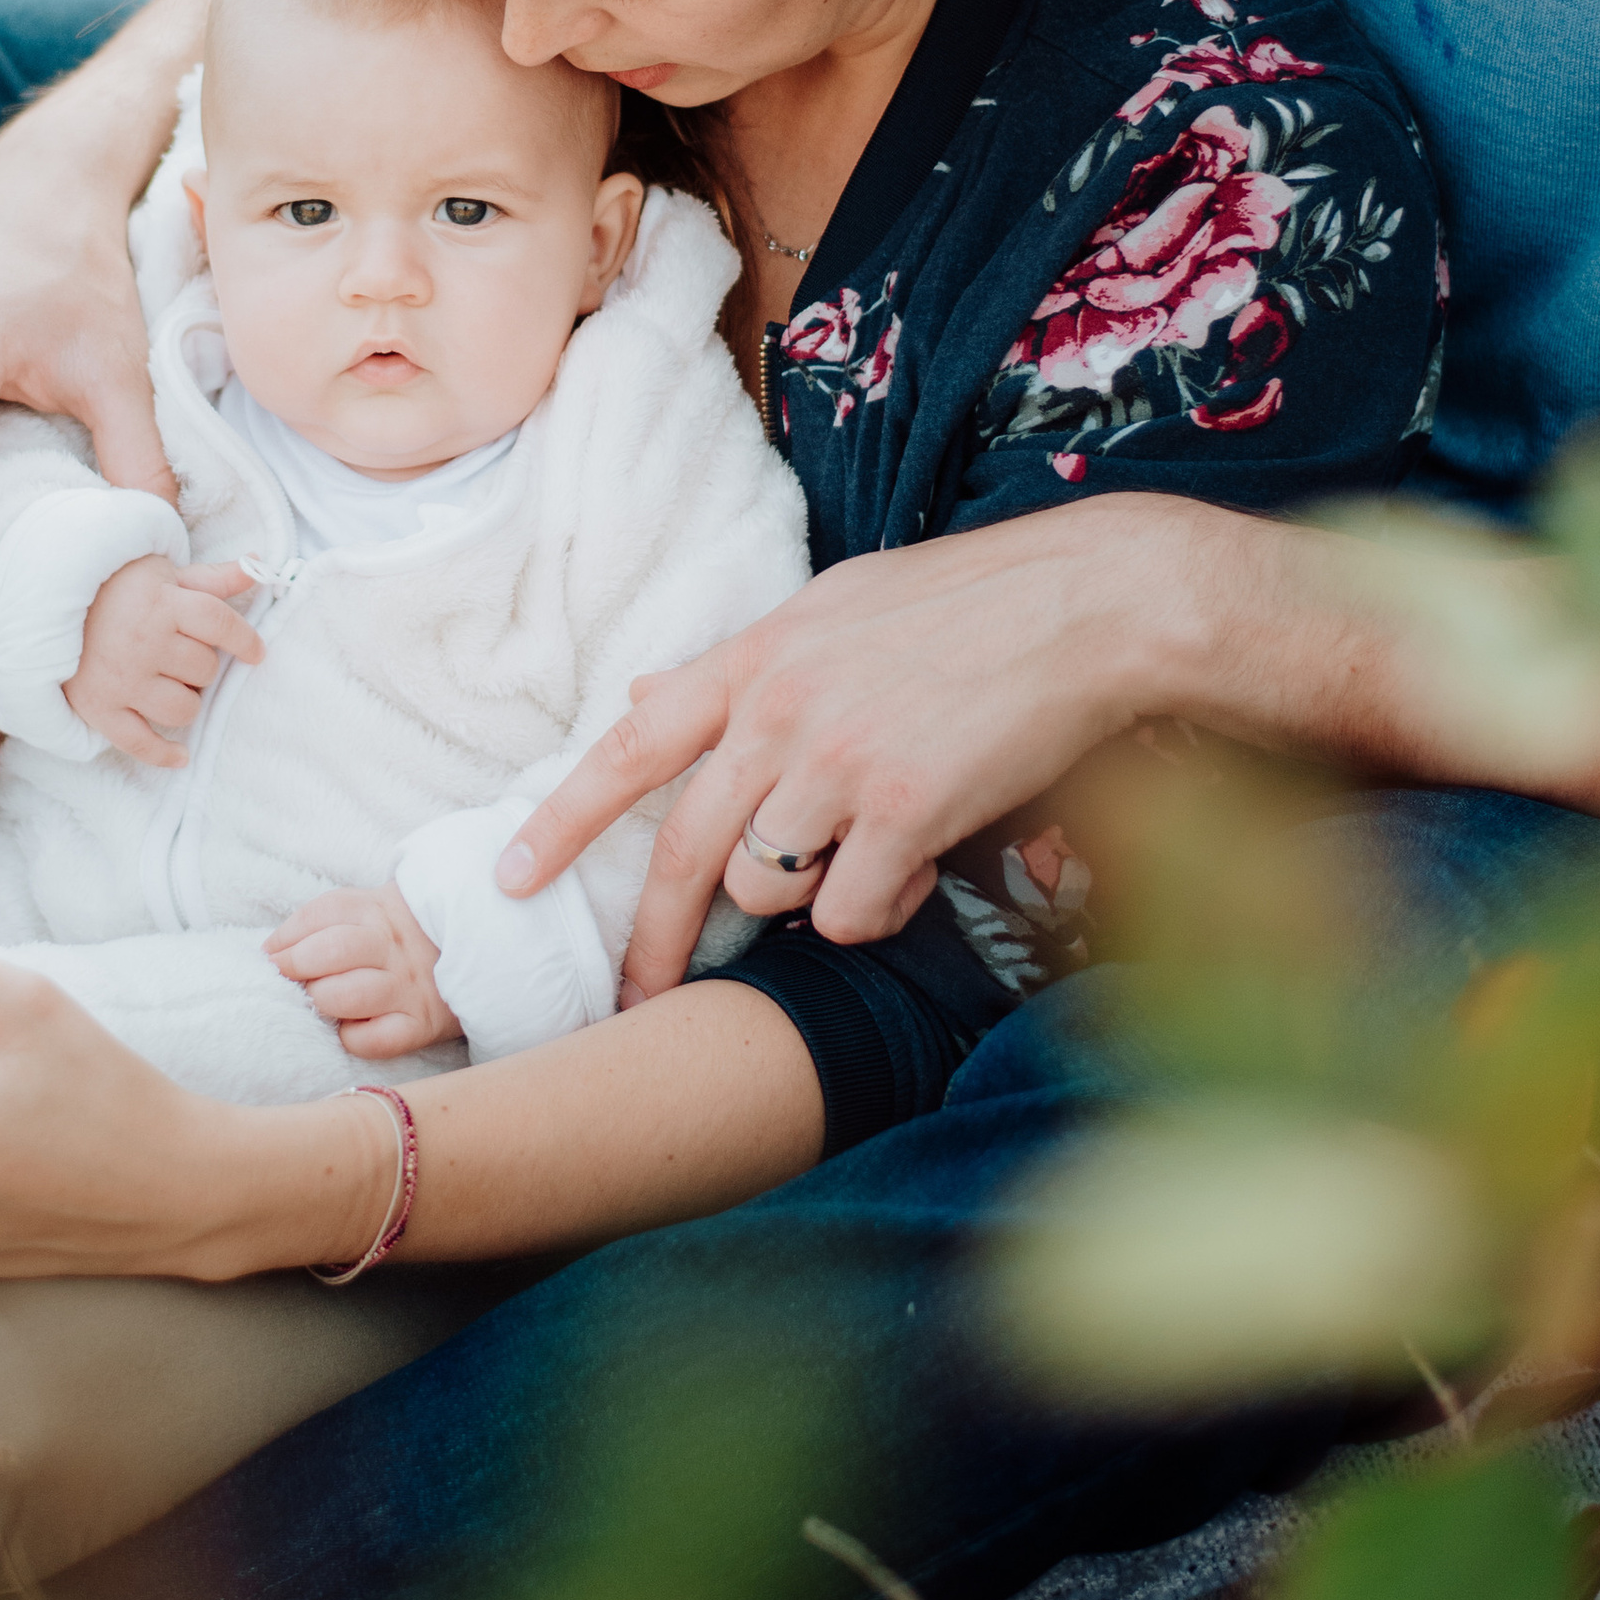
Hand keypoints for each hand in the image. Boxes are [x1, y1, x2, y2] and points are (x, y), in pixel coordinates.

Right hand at [69, 552, 264, 766]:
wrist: (45, 603)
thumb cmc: (114, 587)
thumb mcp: (162, 574)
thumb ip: (212, 578)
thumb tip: (258, 563)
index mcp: (162, 604)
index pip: (220, 624)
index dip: (245, 640)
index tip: (255, 653)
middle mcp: (144, 643)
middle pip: (205, 670)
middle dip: (201, 665)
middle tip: (179, 653)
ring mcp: (122, 679)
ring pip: (184, 709)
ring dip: (187, 700)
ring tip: (170, 685)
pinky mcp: (100, 708)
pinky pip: (141, 743)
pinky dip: (164, 755)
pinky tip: (181, 756)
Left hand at [266, 886, 463, 1059]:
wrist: (475, 954)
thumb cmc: (401, 937)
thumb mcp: (369, 912)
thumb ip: (322, 923)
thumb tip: (270, 951)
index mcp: (377, 909)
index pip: (321, 914)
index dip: (286, 938)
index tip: (271, 956)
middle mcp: (394, 946)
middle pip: (332, 952)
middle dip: (296, 967)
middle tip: (288, 979)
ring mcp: (409, 986)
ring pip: (347, 996)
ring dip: (322, 1000)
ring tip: (321, 1001)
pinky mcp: (422, 1025)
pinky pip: (375, 1039)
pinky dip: (352, 1037)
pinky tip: (350, 1028)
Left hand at [494, 499, 1218, 1001]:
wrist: (1090, 604)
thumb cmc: (973, 604)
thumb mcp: (833, 610)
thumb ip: (742, 666)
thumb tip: (640, 695)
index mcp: (756, 657)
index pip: (630, 746)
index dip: (560, 820)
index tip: (509, 878)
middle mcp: (779, 711)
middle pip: (679, 851)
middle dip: (651, 940)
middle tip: (635, 995)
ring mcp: (836, 762)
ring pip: (764, 886)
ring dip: (806, 898)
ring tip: (872, 855)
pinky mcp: (903, 811)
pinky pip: (847, 913)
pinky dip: (877, 912)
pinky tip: (921, 866)